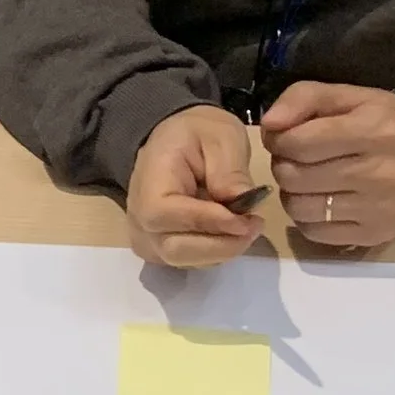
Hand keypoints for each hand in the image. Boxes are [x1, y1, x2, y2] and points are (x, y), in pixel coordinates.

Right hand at [123, 107, 261, 269]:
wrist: (172, 141)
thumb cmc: (195, 133)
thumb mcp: (220, 136)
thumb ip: (229, 170)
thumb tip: (244, 204)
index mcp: (148, 185)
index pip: (170, 215)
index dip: (211, 223)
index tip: (249, 220)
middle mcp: (139, 220)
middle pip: (176, 249)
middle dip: (222, 244)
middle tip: (255, 225)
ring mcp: (147, 239)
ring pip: (185, 260)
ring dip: (223, 249)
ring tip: (248, 225)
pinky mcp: (160, 251)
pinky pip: (189, 261)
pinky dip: (216, 252)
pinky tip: (232, 231)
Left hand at [260, 82, 394, 250]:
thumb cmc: (384, 122)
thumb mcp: (350, 96)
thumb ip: (304, 98)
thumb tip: (268, 125)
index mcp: (376, 129)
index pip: (299, 142)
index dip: (280, 140)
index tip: (285, 138)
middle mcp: (382, 172)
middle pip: (295, 176)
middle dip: (284, 165)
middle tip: (298, 159)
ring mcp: (380, 208)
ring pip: (299, 207)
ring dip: (292, 192)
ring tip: (309, 178)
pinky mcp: (375, 234)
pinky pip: (313, 231)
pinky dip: (307, 216)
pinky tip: (322, 200)